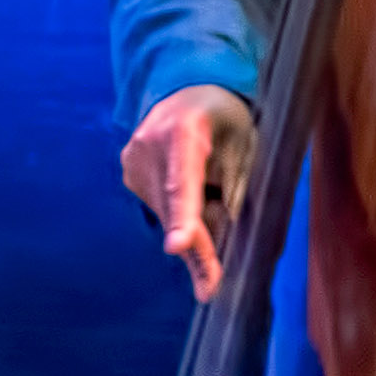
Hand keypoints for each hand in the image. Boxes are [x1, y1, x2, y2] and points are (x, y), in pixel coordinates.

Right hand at [121, 85, 256, 302]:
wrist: (190, 89)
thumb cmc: (227, 118)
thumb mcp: (246, 145)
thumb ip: (235, 188)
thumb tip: (221, 239)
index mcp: (184, 130)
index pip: (184, 181)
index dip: (182, 216)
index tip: (178, 247)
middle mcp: (150, 144)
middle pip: (173, 210)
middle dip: (197, 244)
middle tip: (210, 286)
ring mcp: (134, 159)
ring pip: (165, 214)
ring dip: (190, 223)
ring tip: (213, 190)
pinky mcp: (129, 171)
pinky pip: (157, 206)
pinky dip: (178, 213)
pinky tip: (195, 188)